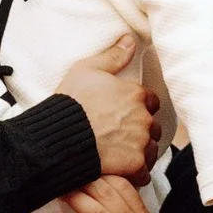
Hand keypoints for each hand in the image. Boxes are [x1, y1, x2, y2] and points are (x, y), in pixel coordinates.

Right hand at [60, 33, 157, 178]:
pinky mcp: (135, 165)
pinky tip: (121, 170)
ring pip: (150, 149)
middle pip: (153, 126)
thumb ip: (113, 56)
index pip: (150, 102)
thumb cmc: (70, 102)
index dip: (138, 108)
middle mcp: (144, 118)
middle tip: (120, 135)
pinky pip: (144, 172)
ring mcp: (141, 142)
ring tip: (120, 154)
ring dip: (140, 152)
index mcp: (136, 94)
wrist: (59, 137)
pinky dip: (135, 173)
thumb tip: (130, 39)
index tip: (124, 114)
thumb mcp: (86, 70)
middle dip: (141, 130)